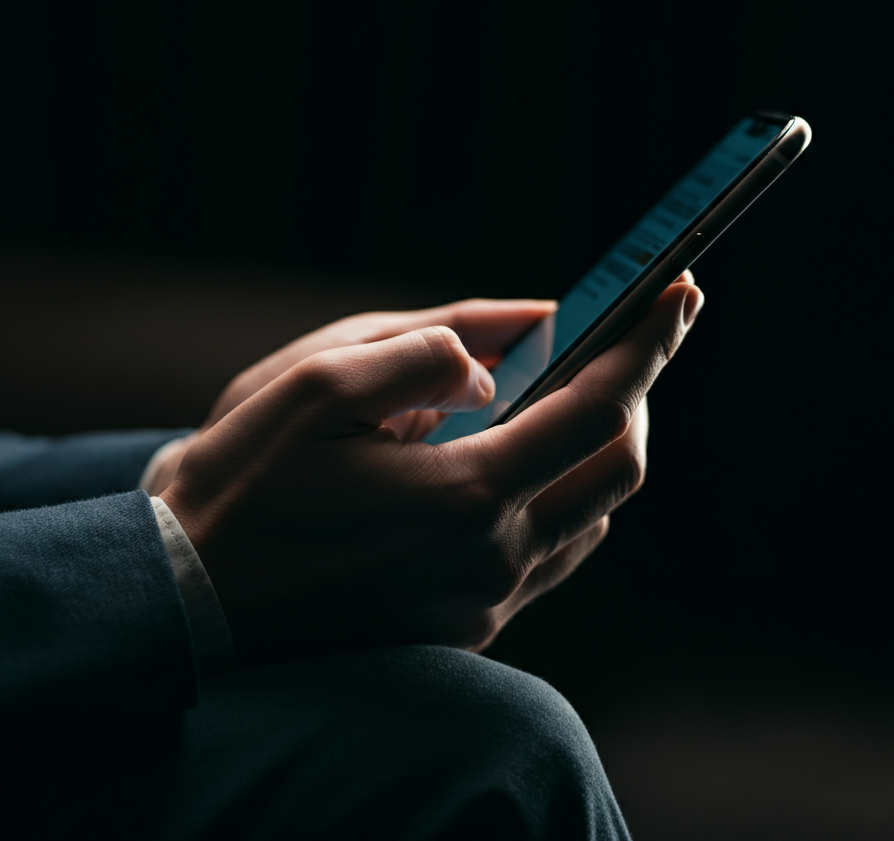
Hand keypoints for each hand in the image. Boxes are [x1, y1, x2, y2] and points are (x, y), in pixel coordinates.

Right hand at [160, 277, 703, 664]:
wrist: (189, 603)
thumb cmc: (240, 488)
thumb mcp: (312, 386)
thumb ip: (421, 354)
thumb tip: (499, 355)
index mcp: (465, 496)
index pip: (598, 408)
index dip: (646, 343)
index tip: (680, 293)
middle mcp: (495, 558)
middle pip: (619, 467)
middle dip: (636, 393)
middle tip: (624, 340)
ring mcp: (486, 600)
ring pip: (594, 513)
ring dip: (598, 446)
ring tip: (567, 391)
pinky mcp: (470, 624)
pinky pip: (555, 551)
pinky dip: (564, 493)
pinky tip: (526, 458)